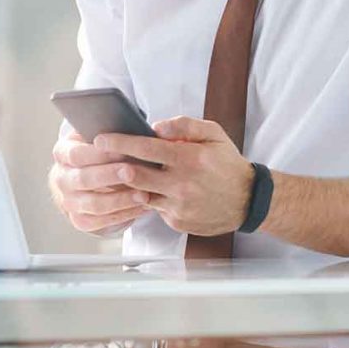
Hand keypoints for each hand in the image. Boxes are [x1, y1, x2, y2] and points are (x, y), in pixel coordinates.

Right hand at [50, 129, 150, 234]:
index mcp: (63, 153)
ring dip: (120, 200)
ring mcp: (68, 201)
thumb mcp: (97, 134)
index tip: (122, 149)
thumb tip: (131, 124)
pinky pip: (100, 222)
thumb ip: (109, 128)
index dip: (100, 153)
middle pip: (83, 179)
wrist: (84, 175)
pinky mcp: (78, 219)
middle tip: (132, 171)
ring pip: (93, 204)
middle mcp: (61, 178)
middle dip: (110, 175)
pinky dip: (122, 215)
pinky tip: (141, 207)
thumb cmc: (98, 149)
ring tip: (144, 194)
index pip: (77, 154)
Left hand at [94, 116, 255, 236]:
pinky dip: (153, 197)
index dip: (120, 143)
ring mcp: (178, 206)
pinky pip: (155, 208)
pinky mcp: (177, 222)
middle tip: (102, 158)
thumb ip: (184, 126)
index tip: (101, 138)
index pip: (146, 148)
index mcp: (190, 158)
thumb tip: (155, 127)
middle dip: (116, 165)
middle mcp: (181, 184)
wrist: (247, 200)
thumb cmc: (228, 163)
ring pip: (142, 193)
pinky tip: (160, 189)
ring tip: (130, 172)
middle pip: (135, 175)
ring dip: (134, 183)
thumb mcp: (213, 134)